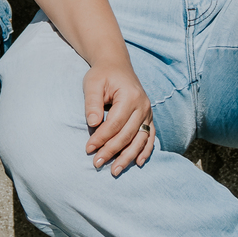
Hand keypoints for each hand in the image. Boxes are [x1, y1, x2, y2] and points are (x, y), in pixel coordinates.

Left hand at [82, 58, 155, 175]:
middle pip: (128, 134)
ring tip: (115, 171)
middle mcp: (143, 105)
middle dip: (112, 151)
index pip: (115, 123)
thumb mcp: (92, 83)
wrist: (116, 65)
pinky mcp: (149, 117)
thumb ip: (92, 103)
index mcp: (130, 96)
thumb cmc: (102, 75)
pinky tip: (139, 163)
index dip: (102, 138)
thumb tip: (93, 123)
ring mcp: (148, 112)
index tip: (88, 149)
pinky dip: (145, 151)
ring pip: (140, 139)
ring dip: (128, 157)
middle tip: (97, 163)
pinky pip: (150, 137)